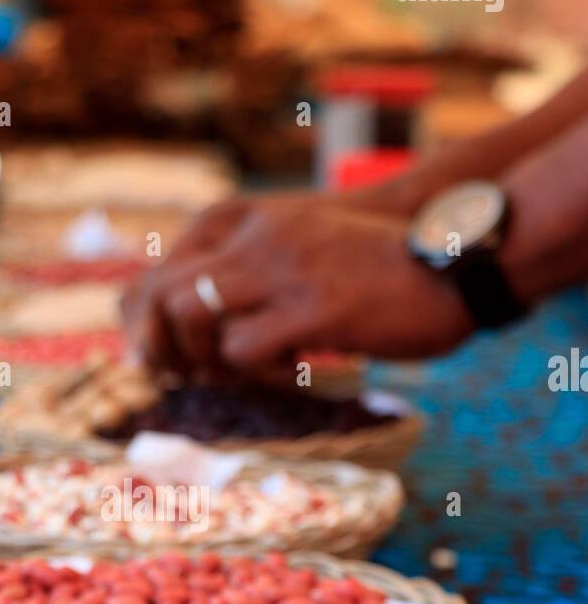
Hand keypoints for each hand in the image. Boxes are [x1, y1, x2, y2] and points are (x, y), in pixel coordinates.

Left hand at [122, 194, 474, 376]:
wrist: (457, 263)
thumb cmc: (382, 269)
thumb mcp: (308, 253)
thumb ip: (257, 274)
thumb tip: (205, 326)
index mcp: (252, 224)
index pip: (163, 269)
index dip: (147, 323)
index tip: (161, 361)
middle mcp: (258, 239)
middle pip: (164, 295)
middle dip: (163, 348)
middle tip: (190, 379)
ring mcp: (283, 270)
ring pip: (192, 316)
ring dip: (204, 359)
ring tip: (240, 373)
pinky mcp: (312, 308)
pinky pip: (243, 347)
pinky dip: (253, 371)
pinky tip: (290, 370)